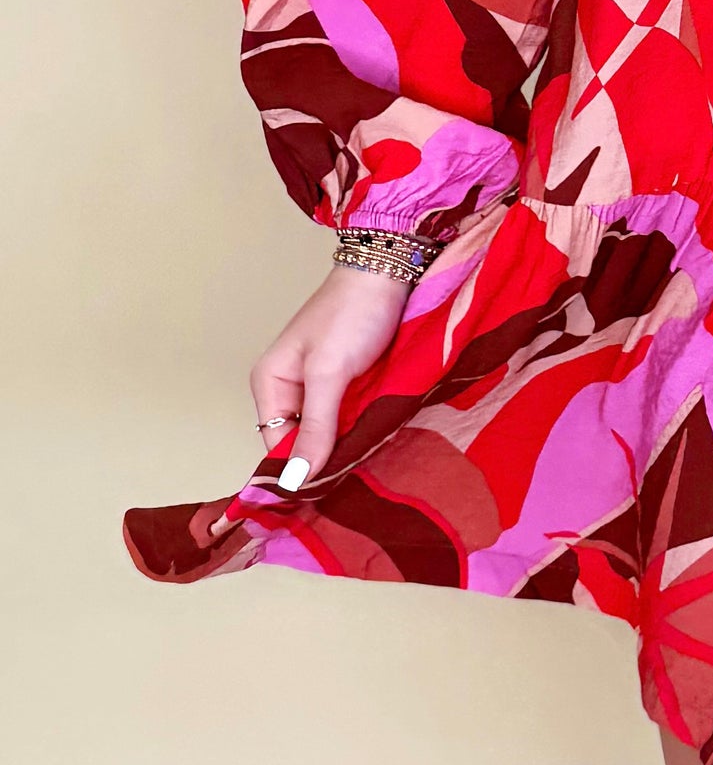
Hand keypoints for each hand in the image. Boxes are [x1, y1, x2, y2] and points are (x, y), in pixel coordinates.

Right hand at [250, 261, 411, 491]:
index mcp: (270, 383)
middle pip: (302, 441)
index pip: (276, 446)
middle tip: (354, 481)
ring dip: (347, 445)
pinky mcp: (350, 381)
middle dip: (326, 459)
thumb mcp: (329, 372)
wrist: (389, 269)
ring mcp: (322, 385)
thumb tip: (294, 479)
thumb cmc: (353, 312)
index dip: (298, 470)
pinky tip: (378, 441)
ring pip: (329, 431)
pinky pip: (350, 416)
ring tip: (370, 465)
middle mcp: (291, 388)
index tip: (326, 495)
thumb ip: (315, 425)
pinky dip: (362, 428)